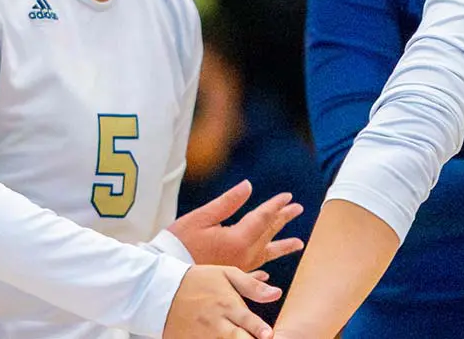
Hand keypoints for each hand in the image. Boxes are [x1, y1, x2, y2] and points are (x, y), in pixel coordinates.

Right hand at [164, 265, 279, 338]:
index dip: (260, 331)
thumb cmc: (198, 280)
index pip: (248, 322)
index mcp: (227, 305)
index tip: (269, 335)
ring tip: (240, 337)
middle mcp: (216, 323)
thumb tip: (277, 293)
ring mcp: (203, 336)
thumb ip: (252, 285)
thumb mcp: (225, 274)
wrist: (160, 290)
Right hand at [168, 180, 304, 270]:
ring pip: (266, 254)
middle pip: (268, 234)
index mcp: (238, 238)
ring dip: (282, 247)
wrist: (165, 276)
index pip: (262, 217)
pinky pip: (254, 274)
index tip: (287, 196)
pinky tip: (268, 273)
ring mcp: (239, 269)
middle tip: (297, 209)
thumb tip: (248, 186)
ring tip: (298, 244)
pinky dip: (263, 271)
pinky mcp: (231, 279)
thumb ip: (227, 203)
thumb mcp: (201, 218)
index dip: (275, 205)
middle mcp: (244, 255)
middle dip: (283, 220)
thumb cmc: (179, 244)